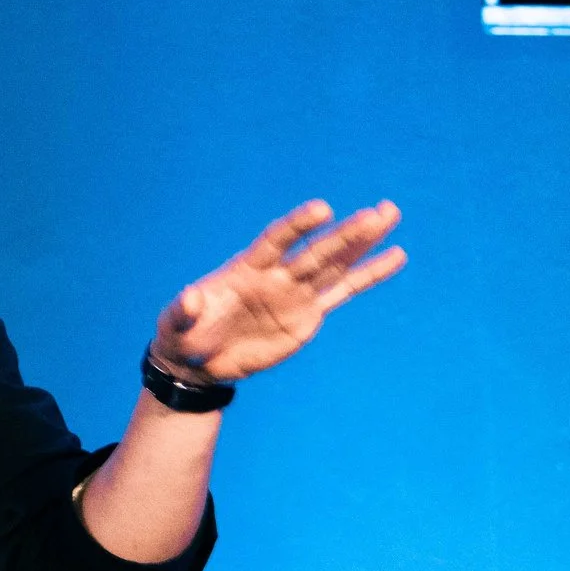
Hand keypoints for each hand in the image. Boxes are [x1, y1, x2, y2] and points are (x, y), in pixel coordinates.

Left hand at [150, 200, 404, 384]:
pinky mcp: (308, 315)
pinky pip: (343, 292)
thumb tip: (189, 298)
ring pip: (335, 265)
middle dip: (348, 232)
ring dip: (363, 243)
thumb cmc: (182, 334)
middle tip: (381, 211)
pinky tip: (394, 256)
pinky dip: (368, 275)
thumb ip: (182, 310)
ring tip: (389, 216)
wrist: (197, 360)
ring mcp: (295, 293)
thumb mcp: (174, 324)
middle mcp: (276, 275)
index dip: (298, 225)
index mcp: (246, 268)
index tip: (323, 210)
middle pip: (317, 250)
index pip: (277, 240)